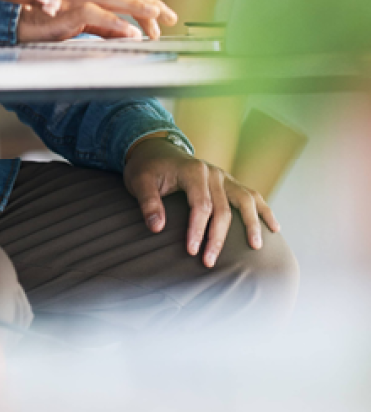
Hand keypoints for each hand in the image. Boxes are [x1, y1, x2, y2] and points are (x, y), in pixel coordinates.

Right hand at [16, 0, 177, 42]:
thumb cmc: (42, 20)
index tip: (164, 17)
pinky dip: (116, 23)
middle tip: (170, 17)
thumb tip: (130, 32)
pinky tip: (131, 33)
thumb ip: (104, 25)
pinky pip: (96, 15)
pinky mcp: (67, 10)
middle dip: (151, 3)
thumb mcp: (79, 22)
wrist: (12, 20)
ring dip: (139, 7)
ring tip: (158, 17)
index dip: (147, 2)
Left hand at [123, 135, 280, 267]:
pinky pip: (251, 195)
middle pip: (223, 208)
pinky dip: (263, 210)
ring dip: (251, 223)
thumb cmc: (147, 169)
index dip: (197, 229)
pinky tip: (274, 228)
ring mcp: (223, 177)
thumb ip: (148, 202)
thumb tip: (157, 228)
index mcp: (192, 171)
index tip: (191, 251)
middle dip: (217, 237)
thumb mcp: (139, 181)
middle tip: (209, 262)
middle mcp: (212, 173)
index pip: (201, 204)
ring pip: (244, 200)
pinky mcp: (228, 183)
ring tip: (256, 246)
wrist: (156, 150)